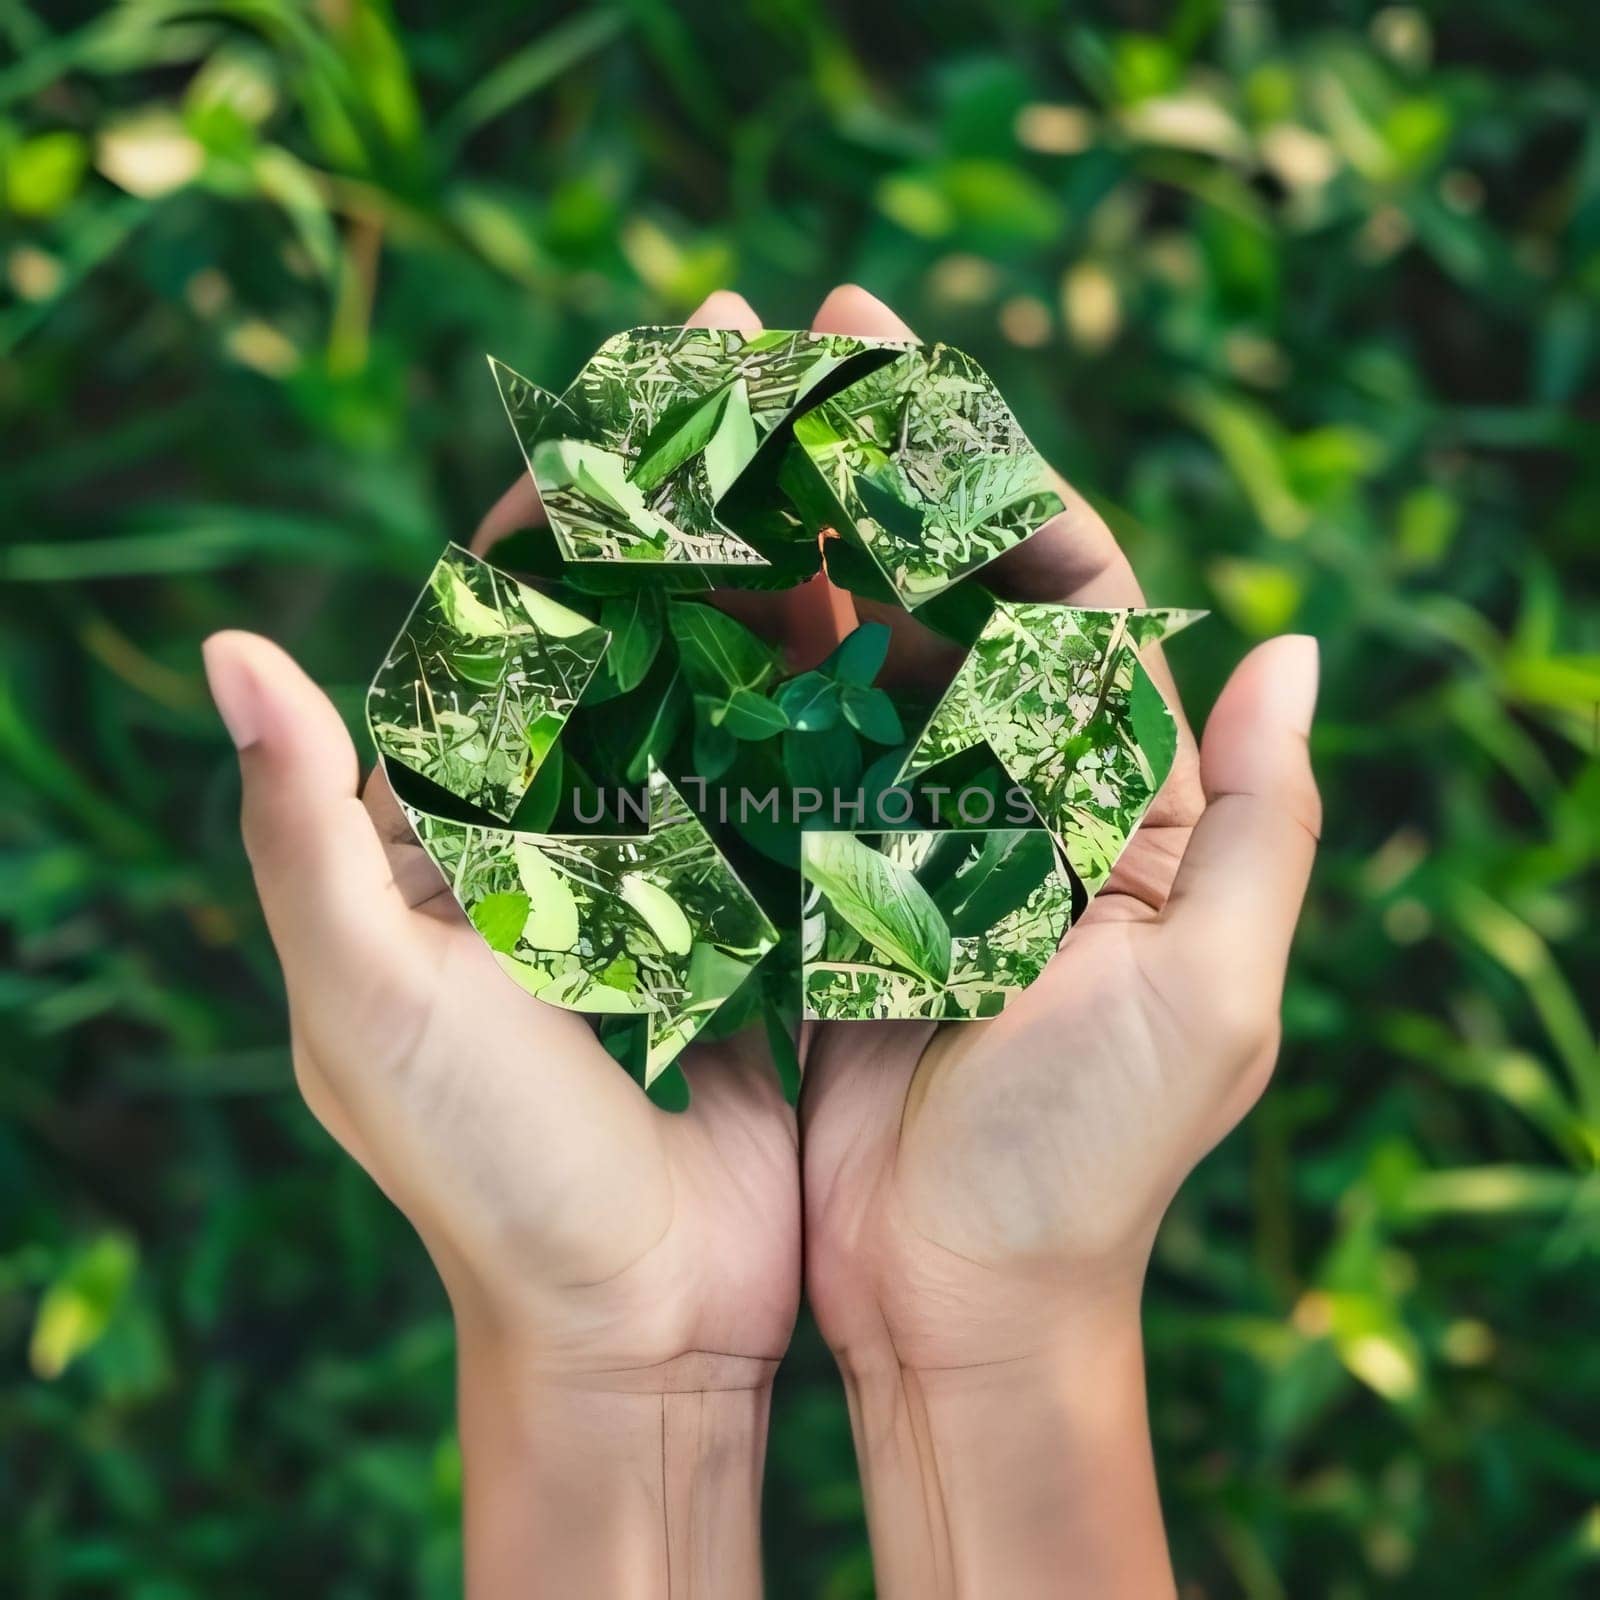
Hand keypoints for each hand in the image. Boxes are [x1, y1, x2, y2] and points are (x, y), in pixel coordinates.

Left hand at [203, 294, 798, 1598]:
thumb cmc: (483, 1176)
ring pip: (730, 675)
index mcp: (447, 817)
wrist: (633, 1319)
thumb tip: (230, 653)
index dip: (566, 498)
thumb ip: (302, 832)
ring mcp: (672, 851)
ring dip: (789, 562)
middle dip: (700, 486)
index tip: (642, 382)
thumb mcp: (370, 999)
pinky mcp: (761, 904)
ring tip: (865, 441)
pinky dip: (852, 691)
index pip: (496, 616)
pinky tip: (915, 602)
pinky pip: (808, 773)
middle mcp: (559, 813)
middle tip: (773, 347)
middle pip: (628, 616)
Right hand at [796, 287, 1321, 1597]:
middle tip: (780, 337)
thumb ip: (1263, 823)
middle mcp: (1015, 798)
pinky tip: (668, 591)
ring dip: (791, 545)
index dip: (992, 472)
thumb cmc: (1088, 1167)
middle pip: (945, 598)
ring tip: (708, 431)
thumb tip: (1294, 652)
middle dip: (869, 467)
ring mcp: (907, 835)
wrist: (959, 1304)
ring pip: (848, 658)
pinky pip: (774, 757)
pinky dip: (733, 675)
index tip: (900, 359)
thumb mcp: (1210, 997)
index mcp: (1121, 802)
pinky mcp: (817, 887)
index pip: (1068, 595)